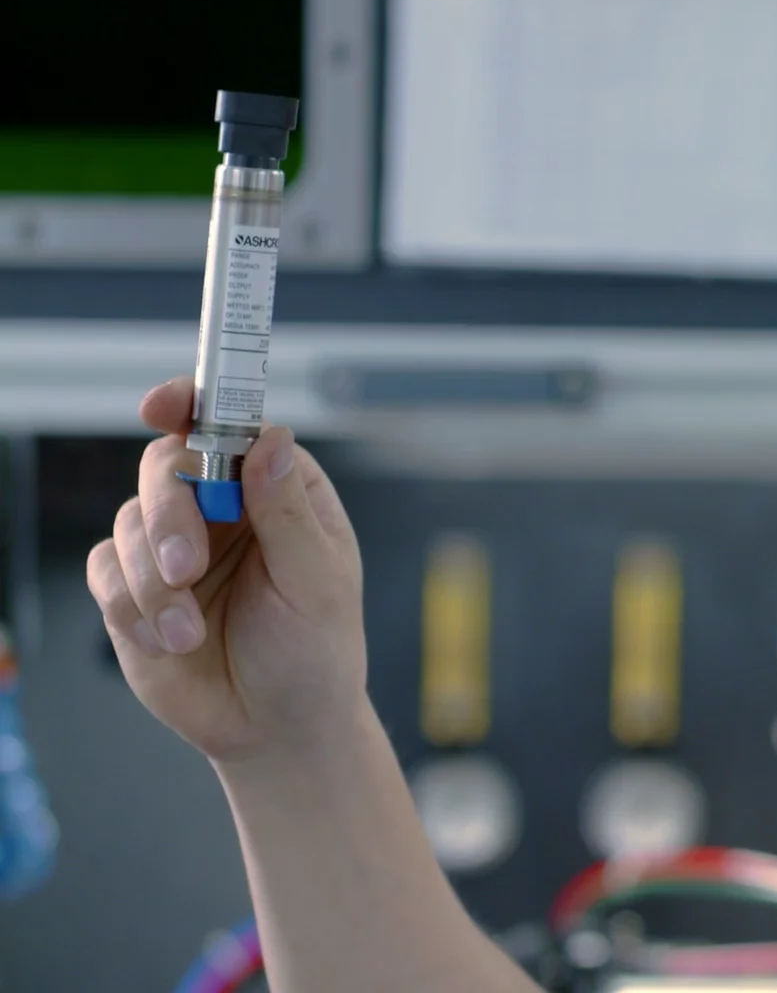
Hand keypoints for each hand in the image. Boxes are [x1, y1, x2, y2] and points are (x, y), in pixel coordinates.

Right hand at [86, 377, 367, 763]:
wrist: (276, 728)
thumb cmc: (314, 651)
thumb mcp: (316, 582)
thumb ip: (287, 511)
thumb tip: (270, 440)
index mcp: (277, 489)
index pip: (231, 426)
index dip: (192, 404)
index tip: (163, 406)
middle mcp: (222, 507)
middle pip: (165, 466)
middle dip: (167, 514)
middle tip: (184, 567)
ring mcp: (173, 545)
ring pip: (129, 522)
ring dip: (151, 581)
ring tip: (188, 632)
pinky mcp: (133, 588)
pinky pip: (105, 572)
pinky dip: (129, 606)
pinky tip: (168, 641)